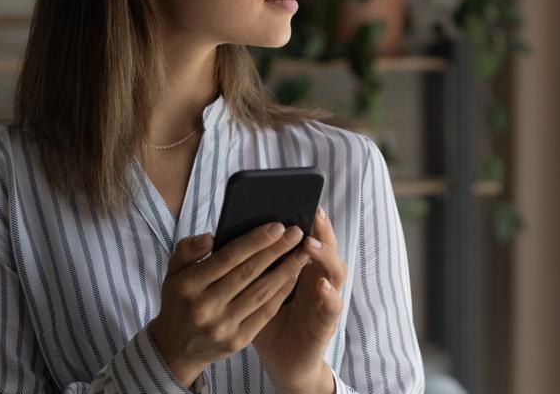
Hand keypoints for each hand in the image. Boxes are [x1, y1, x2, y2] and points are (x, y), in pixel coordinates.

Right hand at [147, 223, 311, 386]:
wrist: (176, 349)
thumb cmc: (179, 301)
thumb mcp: (173, 272)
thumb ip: (188, 249)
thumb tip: (211, 237)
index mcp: (188, 285)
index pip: (228, 257)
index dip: (255, 241)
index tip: (277, 226)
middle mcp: (205, 307)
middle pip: (248, 272)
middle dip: (276, 250)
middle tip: (296, 233)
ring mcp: (223, 326)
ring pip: (261, 292)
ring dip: (286, 270)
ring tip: (303, 253)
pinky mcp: (238, 341)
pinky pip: (265, 312)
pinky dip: (282, 293)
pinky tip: (294, 277)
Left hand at [252, 206, 345, 392]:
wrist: (281, 361)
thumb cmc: (264, 321)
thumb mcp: (250, 289)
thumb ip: (243, 265)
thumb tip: (225, 236)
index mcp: (301, 267)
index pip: (308, 235)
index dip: (306, 219)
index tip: (298, 198)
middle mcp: (318, 277)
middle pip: (326, 247)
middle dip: (320, 229)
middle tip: (312, 211)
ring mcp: (326, 299)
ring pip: (335, 271)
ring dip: (325, 255)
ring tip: (310, 243)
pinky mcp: (327, 323)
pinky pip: (332, 306)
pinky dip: (329, 294)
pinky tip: (320, 283)